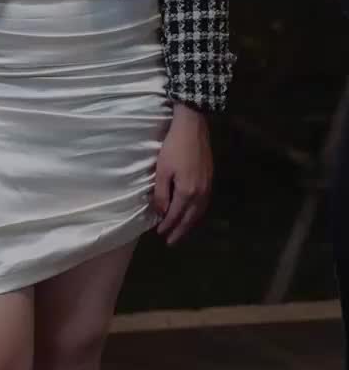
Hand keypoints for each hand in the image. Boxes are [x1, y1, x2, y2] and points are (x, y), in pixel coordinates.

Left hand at [152, 104, 212, 246]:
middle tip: (171, 242)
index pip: (176, 215)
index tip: (159, 234)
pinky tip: (192, 214)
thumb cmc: (173, 147)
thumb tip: (161, 212)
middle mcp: (200, 193)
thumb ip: (161, 194)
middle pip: (190, 218)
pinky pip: (204, 204)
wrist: (193, 127)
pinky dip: (197, 214)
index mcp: (187, 192)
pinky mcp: (210, 180)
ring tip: (181, 232)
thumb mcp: (162, 170)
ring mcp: (208, 187)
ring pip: (199, 212)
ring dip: (189, 224)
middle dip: (180, 231)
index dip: (167, 226)